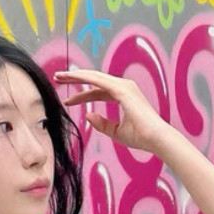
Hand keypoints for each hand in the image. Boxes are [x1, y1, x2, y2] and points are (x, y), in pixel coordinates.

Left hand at [54, 67, 171, 154]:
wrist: (156, 138)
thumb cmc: (141, 137)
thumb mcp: (116, 132)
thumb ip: (102, 124)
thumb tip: (88, 116)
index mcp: (124, 95)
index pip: (98, 92)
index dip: (82, 95)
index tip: (67, 101)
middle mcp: (124, 87)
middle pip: (94, 80)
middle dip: (75, 78)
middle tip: (58, 78)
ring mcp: (124, 86)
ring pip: (94, 77)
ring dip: (76, 75)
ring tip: (60, 76)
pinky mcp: (122, 89)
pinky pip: (99, 80)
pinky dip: (85, 78)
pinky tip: (72, 77)